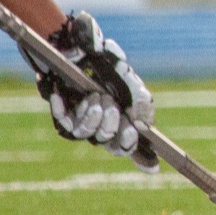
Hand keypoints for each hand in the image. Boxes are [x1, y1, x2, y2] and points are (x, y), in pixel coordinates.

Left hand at [26, 10, 155, 172]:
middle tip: (112, 106)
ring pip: (89, 136)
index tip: (154, 167)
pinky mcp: (63, 116)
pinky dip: (65, 109)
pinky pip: (65, 123)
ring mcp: (83, 122)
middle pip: (113, 145)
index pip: (134, 144)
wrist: (77, 47)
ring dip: (94, 118)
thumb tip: (144, 126)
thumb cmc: (106, 63)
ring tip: (94, 97)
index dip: (144, 158)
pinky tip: (62, 94)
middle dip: (114, 127)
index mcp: (124, 119)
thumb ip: (141, 102)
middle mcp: (105, 125)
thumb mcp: (129, 79)